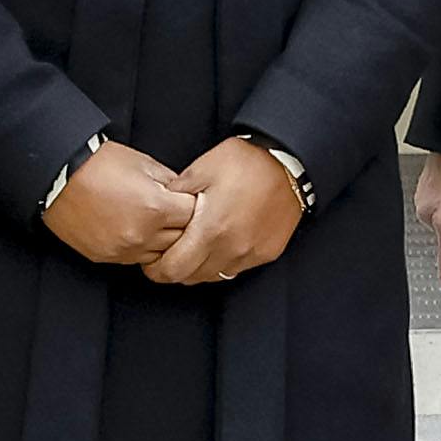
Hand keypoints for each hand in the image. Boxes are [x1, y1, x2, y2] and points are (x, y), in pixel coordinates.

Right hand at [40, 136, 195, 270]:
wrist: (58, 177)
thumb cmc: (99, 164)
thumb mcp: (144, 164)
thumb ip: (172, 183)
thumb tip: (188, 194)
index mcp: (155, 208)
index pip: (195, 216)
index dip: (195, 206)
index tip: (192, 201)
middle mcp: (142, 234)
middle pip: (182, 240)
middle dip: (183, 225)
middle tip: (177, 213)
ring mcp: (124, 249)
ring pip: (161, 255)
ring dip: (164, 241)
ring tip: (156, 222)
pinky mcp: (108, 257)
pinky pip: (136, 259)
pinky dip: (142, 248)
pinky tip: (137, 231)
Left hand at [145, 137, 306, 288]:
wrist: (288, 161)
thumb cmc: (245, 162)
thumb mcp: (201, 169)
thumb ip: (176, 192)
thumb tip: (158, 206)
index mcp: (210, 230)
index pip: (173, 270)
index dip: (156, 269)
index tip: (152, 261)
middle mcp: (231, 248)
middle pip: (191, 279)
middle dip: (176, 270)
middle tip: (171, 254)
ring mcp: (251, 254)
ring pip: (214, 277)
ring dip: (200, 267)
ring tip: (196, 247)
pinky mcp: (267, 253)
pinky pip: (237, 268)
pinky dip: (224, 262)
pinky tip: (222, 243)